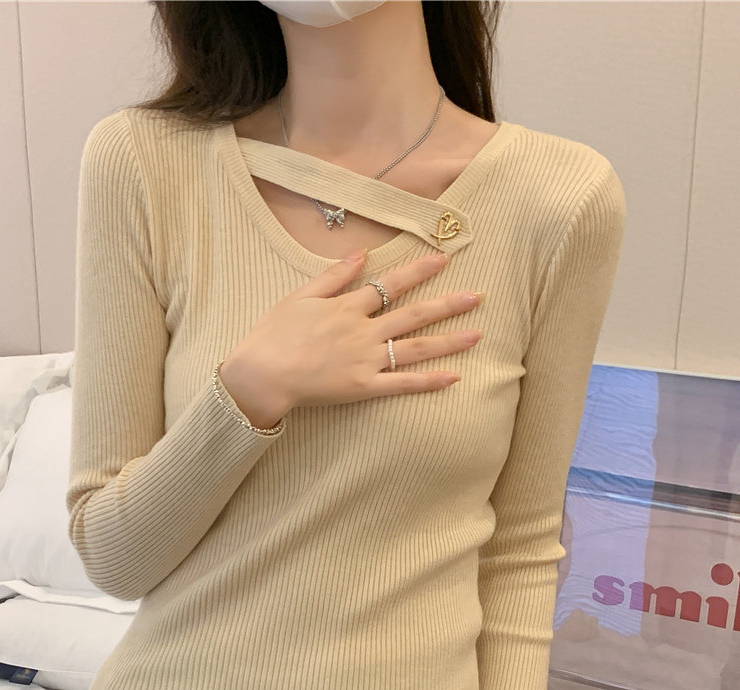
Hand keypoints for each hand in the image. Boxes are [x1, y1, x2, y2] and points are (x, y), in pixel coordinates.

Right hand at [220, 248, 482, 422]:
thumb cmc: (274, 334)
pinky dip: (428, 381)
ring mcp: (366, 360)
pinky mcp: (364, 387)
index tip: (444, 259)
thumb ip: (335, 275)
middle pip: (414, 314)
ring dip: (448, 341)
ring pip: (415, 348)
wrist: (261, 374)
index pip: (391, 284)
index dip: (419, 271)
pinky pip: (402, 384)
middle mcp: (363, 331)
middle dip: (448, 304)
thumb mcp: (300, 296)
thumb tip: (363, 253)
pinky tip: (453, 377)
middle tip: (478, 297)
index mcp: (347, 307)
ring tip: (477, 334)